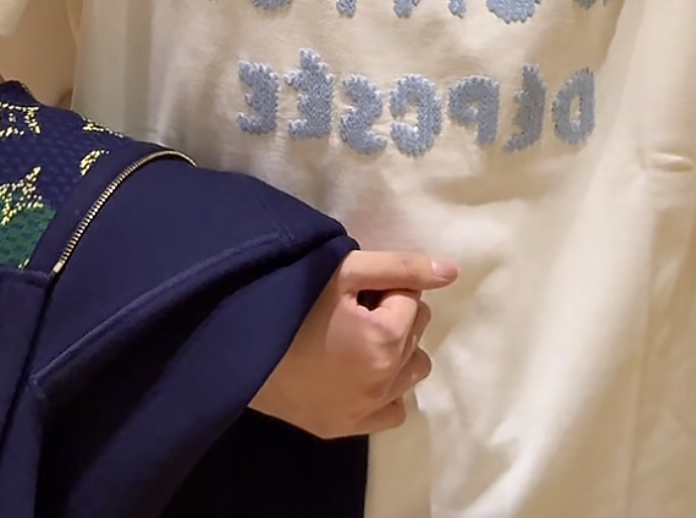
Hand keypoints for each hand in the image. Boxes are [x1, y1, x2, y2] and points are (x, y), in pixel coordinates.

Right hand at [249, 249, 458, 438]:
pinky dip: (386, 389)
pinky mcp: (348, 428)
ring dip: (396, 350)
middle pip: (416, 330)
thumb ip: (401, 267)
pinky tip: (358, 370)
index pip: (413, 296)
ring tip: (357, 338)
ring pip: (413, 369)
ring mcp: (368, 410)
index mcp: (387, 338)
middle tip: (352, 310)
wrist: (243, 349)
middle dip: (393, 313)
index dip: (385, 286)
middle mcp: (385, 380)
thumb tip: (452, 271)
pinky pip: (394, 409)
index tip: (355, 291)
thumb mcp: (346, 271)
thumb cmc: (292, 302)